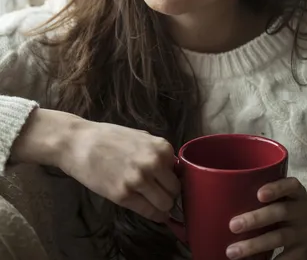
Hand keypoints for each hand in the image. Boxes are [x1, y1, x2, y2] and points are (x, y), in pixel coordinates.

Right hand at [60, 119, 179, 222]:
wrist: (80, 143)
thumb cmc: (109, 137)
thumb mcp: (140, 137)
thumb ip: (157, 152)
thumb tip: (172, 168)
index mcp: (160, 147)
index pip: (179, 171)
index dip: (172, 178)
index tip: (166, 182)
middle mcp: (153, 163)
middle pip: (175, 190)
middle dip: (170, 194)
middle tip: (161, 195)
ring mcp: (138, 180)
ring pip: (165, 204)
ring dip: (163, 207)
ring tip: (156, 204)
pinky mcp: (123, 196)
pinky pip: (148, 212)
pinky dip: (154, 216)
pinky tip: (154, 214)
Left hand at [227, 177, 306, 259]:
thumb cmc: (291, 217)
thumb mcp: (288, 202)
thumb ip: (268, 198)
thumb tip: (223, 199)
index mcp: (298, 195)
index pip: (292, 186)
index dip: (277, 188)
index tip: (259, 194)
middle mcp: (303, 212)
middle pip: (281, 212)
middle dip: (256, 218)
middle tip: (232, 225)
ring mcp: (304, 234)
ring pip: (279, 238)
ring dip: (254, 245)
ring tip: (232, 251)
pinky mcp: (303, 255)